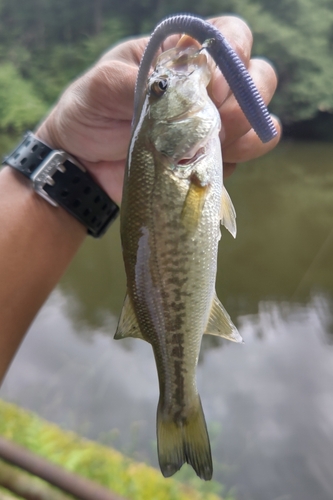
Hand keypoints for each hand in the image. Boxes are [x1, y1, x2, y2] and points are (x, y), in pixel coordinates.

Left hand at [37, 15, 280, 203]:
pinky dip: (238, 157)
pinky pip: (244, 155)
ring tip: (212, 143)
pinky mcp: (212, 158)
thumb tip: (174, 85)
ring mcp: (213, 124)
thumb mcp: (101, 86)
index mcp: (180, 57)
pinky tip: (211, 162)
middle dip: (246, 98)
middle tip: (214, 119)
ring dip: (247, 130)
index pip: (229, 36)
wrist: (85, 164)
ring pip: (260, 119)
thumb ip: (136, 80)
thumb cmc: (90, 113)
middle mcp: (206, 87)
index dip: (234, 53)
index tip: (212, 82)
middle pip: (258, 77)